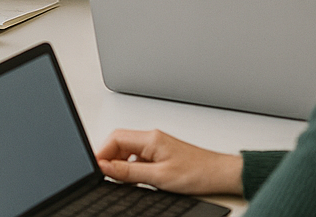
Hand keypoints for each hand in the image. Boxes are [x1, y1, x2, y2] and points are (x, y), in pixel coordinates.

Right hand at [95, 129, 243, 196]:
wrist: (220, 174)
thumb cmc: (198, 173)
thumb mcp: (159, 177)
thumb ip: (129, 172)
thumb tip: (106, 166)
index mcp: (150, 138)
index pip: (115, 138)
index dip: (101, 152)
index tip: (96, 167)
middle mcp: (151, 137)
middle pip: (118, 142)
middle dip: (108, 158)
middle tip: (104, 175)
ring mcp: (156, 144)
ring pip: (127, 149)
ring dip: (119, 163)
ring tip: (120, 179)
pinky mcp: (160, 152)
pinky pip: (137, 156)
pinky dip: (130, 166)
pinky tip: (135, 178)